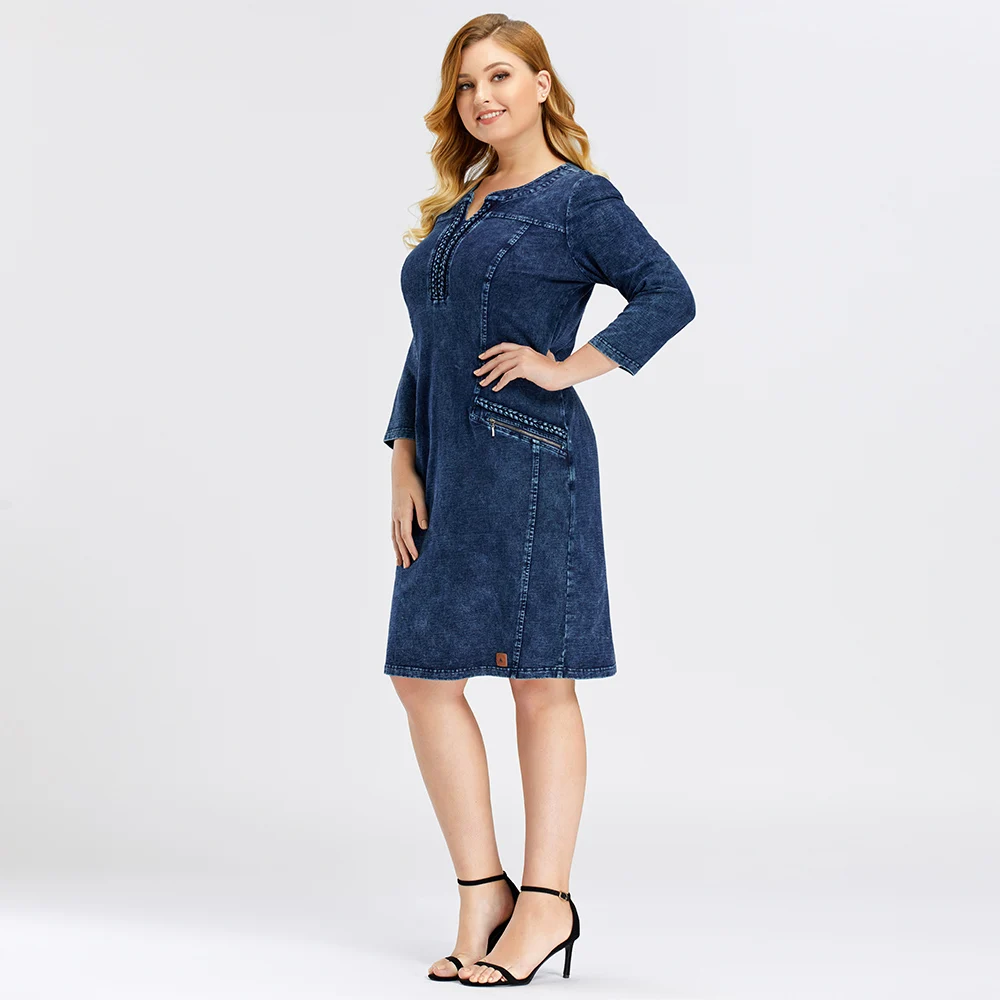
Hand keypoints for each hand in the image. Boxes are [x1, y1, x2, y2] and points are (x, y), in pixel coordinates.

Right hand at [390, 445, 427, 567]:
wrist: (400, 472)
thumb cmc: (413, 483)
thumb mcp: (421, 496)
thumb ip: (423, 512)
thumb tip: (425, 528)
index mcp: (403, 513)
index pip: (406, 535)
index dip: (411, 548)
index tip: (416, 558)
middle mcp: (396, 517)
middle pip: (398, 540)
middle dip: (403, 554)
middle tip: (406, 567)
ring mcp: (393, 515)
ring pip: (394, 537)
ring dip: (397, 551)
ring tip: (399, 563)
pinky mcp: (394, 514)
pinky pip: (393, 532)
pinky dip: (394, 542)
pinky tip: (396, 547)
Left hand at [474, 345, 563, 392]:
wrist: (560, 373)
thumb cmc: (552, 369)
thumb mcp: (540, 359)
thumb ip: (532, 358)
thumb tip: (527, 363)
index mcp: (523, 348)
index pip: (502, 347)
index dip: (490, 352)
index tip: (481, 358)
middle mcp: (521, 351)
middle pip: (498, 358)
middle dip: (485, 366)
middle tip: (476, 373)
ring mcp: (522, 359)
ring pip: (500, 367)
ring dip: (489, 376)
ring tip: (482, 383)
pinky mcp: (523, 368)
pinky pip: (507, 376)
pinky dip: (500, 383)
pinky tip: (496, 389)